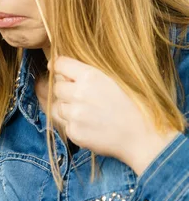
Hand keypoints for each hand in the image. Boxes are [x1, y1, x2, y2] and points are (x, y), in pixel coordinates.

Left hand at [50, 56, 177, 174]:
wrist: (143, 137)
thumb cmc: (132, 106)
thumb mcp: (115, 79)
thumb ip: (89, 73)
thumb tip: (59, 65)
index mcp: (91, 76)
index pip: (60, 64)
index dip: (58, 66)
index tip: (58, 69)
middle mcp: (79, 93)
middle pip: (57, 87)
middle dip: (66, 90)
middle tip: (82, 97)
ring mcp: (75, 114)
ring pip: (58, 106)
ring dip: (68, 108)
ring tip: (89, 113)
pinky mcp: (74, 132)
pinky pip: (64, 124)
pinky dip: (73, 124)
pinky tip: (90, 125)